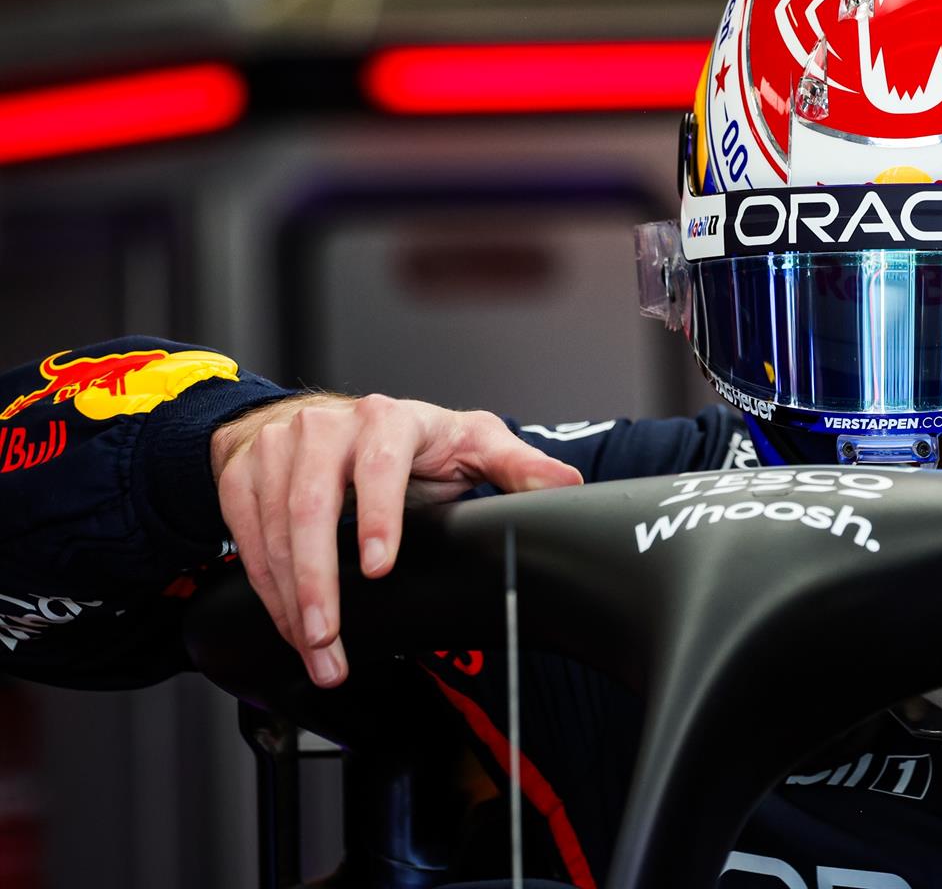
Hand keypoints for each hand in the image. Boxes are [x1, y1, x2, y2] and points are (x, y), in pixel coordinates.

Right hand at [210, 393, 582, 686]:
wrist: (323, 420)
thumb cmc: (407, 439)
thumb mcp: (470, 441)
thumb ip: (517, 467)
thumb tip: (567, 487)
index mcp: (389, 421)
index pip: (379, 464)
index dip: (377, 515)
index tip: (377, 568)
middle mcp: (327, 429)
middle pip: (311, 506)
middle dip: (318, 581)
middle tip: (331, 637)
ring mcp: (279, 450)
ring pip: (273, 531)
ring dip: (290, 599)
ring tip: (317, 650)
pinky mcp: (244, 475)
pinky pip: (246, 538)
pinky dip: (264, 589)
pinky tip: (287, 625)